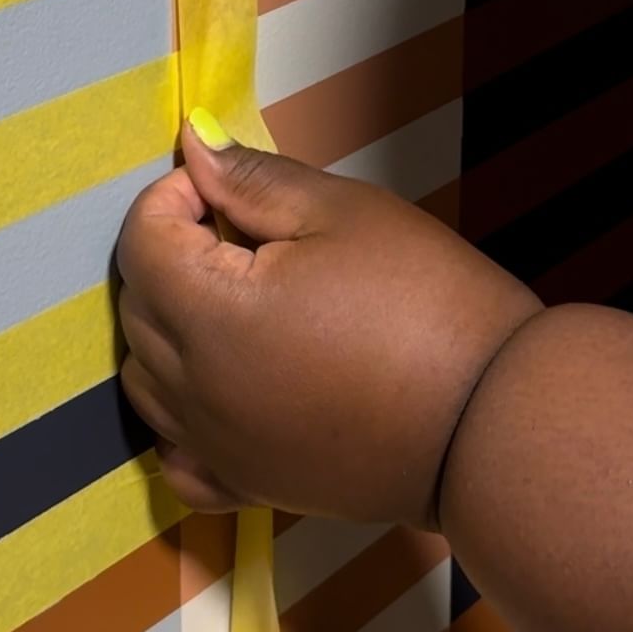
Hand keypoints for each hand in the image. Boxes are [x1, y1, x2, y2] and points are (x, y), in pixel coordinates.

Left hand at [117, 112, 540, 528]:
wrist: (494, 420)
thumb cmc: (427, 302)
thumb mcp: (342, 213)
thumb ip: (252, 179)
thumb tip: (192, 144)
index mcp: (211, 315)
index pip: (142, 242)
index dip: (172, 197)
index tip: (224, 188)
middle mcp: (195, 392)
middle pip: (138, 309)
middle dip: (170, 255)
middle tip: (241, 232)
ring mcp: (219, 449)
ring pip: (147, 381)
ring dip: (169, 330)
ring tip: (239, 300)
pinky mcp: (251, 488)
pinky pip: (180, 458)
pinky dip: (181, 420)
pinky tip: (223, 389)